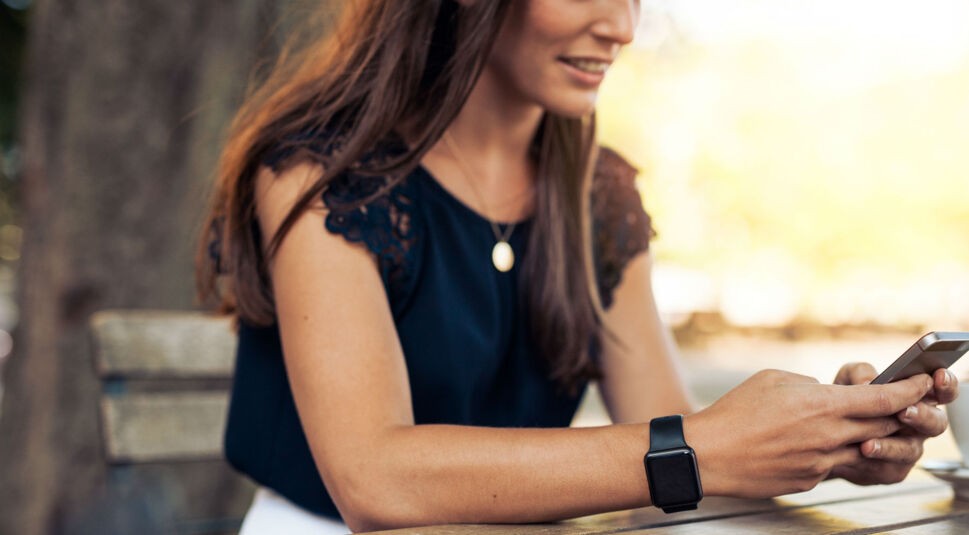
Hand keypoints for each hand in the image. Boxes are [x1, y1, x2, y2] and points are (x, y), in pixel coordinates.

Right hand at [685, 369, 933, 497]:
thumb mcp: (773, 379)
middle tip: (900, 404)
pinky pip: (833, 465)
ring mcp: (822, 463)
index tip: (923, 383)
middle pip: (884, 426)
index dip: (912, 391)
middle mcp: (829, 436)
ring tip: (852, 426)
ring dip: (867, 437)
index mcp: (822, 405)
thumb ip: (808, 385)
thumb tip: (824, 392)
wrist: (709, 454)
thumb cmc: (734, 414)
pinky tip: (811, 444)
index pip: (885, 400)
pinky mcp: (809, 481)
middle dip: (897, 414)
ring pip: (863, 450)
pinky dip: (833, 453)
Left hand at [829, 363, 958, 484]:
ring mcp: (907, 449)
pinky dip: (874, 460)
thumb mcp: (849, 378)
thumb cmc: (844, 399)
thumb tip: (868, 382)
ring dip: (892, 445)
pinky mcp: (890, 470)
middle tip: (904, 410)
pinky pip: (888, 468)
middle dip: (923, 416)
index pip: (942, 392)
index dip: (946, 384)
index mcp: (917, 399)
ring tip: (870, 441)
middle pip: (936, 423)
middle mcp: (918, 426)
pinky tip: (861, 451)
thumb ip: (861, 373)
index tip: (938, 376)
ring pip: (910, 449)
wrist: (822, 434)